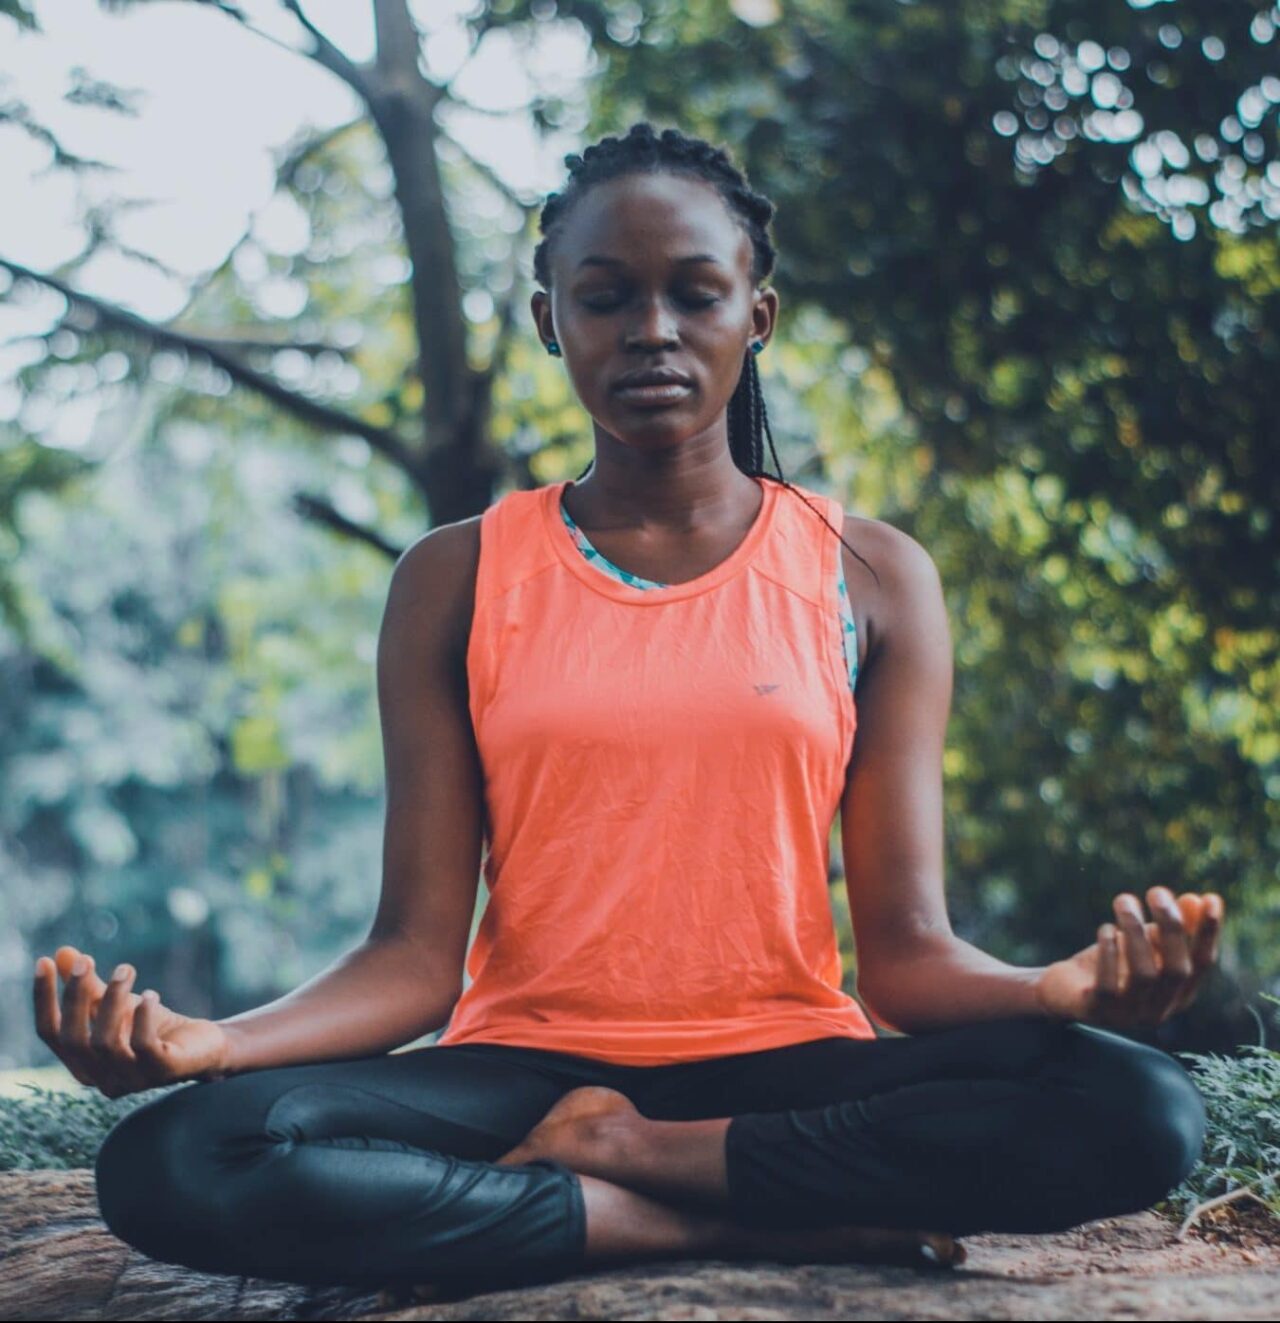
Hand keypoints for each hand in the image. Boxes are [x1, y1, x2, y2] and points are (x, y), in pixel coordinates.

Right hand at [33, 945, 232, 1097]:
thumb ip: (89, 986)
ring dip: (112, 1000)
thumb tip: (60, 953)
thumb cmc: (153, 1028)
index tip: (43, 961)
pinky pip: (144, 1046)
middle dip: (76, 997)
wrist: (204, 1047)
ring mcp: (132, 1080)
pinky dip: (143, 1017)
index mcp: (82, 1064)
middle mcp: (101, 1079)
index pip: (50, 1034)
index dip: (44, 999)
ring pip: (105, 1042)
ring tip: (126, 969)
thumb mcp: (117, 1004)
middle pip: (73, 1039)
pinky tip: (150, 994)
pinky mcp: (163, 1072)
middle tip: (86, 961)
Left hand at [1033, 887, 1223, 1029]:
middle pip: (1177, 970)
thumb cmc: (1112, 965)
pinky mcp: (1096, 1010)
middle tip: (1157, 891)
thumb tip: (1195, 899)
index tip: (1212, 898)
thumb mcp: (1143, 944)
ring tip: (1124, 901)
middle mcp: (1159, 1010)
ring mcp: (1128, 1014)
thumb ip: (1171, 927)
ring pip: (1144, 975)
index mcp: (1178, 995)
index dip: (1209, 933)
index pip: (1203, 964)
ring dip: (1136, 932)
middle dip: (1171, 928)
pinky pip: (1108, 984)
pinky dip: (1110, 953)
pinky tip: (1106, 930)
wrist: (1062, 991)